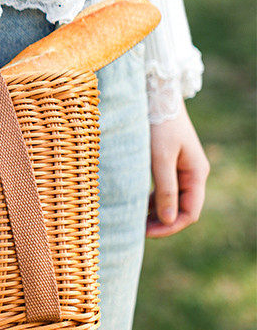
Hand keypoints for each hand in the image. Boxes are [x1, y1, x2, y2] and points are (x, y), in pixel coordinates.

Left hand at [146, 101, 209, 237]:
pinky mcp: (168, 163)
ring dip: (155, 212)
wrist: (156, 96)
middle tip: (135, 230)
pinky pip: (162, 189)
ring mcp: (181, 168)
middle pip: (181, 209)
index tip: (146, 233)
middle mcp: (192, 173)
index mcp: (196, 173)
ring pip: (171, 200)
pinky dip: (150, 199)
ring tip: (133, 221)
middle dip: (162, 222)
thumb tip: (169, 220)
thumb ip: (165, 189)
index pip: (190, 212)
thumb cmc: (158, 125)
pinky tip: (135, 205)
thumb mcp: (160, 158)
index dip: (170, 226)